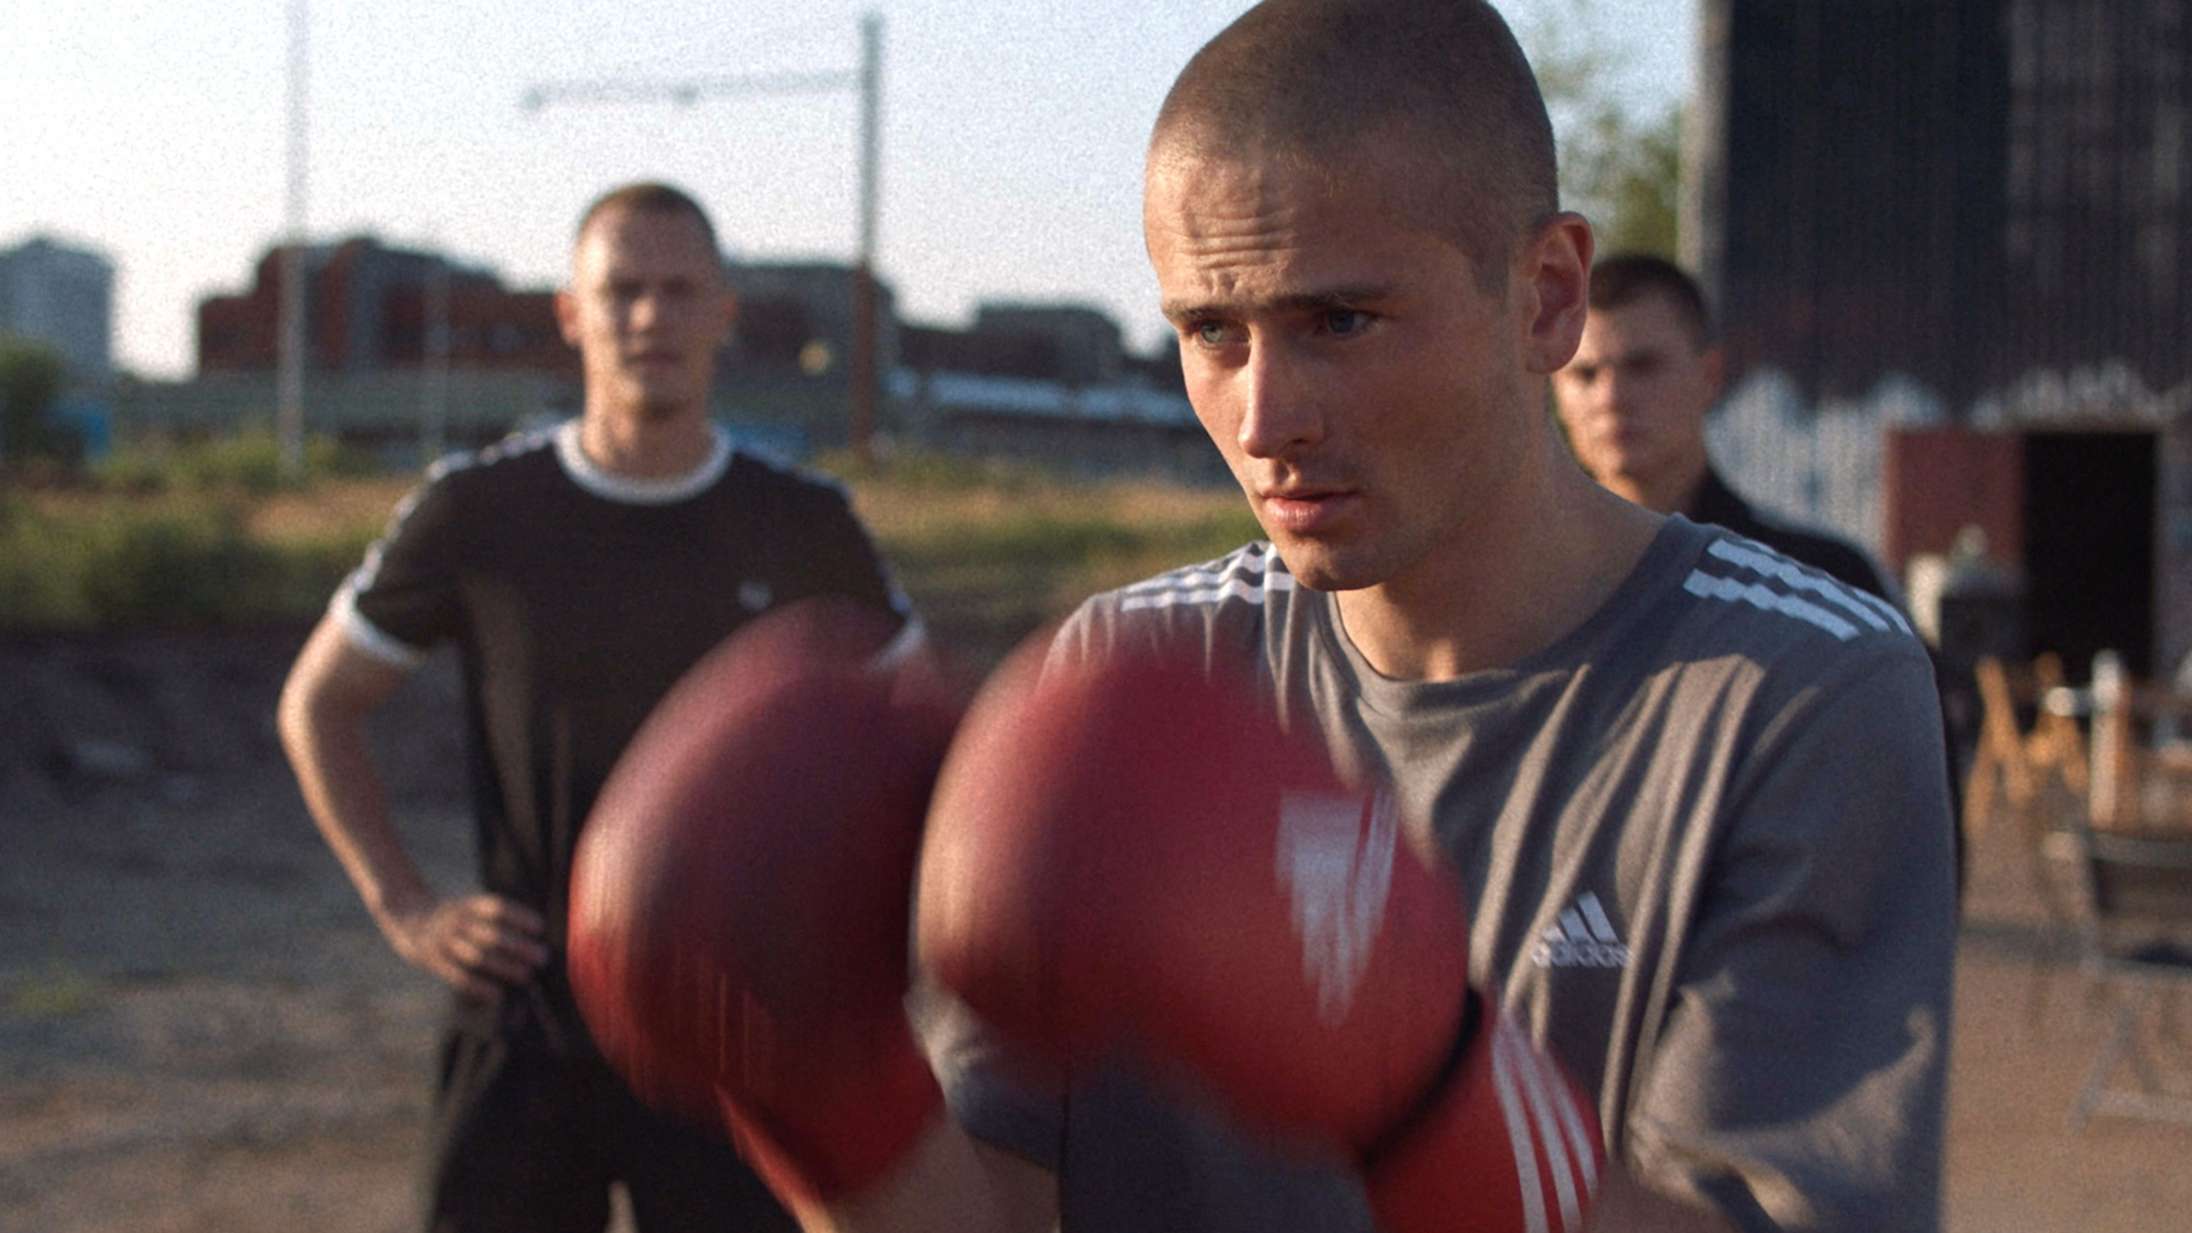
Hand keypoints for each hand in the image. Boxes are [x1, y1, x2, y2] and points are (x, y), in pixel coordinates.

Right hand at [383, 892, 549, 1001]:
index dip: (519, 916)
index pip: (496, 908)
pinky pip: (458, 976)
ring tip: (526, 975)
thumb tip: (532, 936)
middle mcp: (456, 921)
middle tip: (543, 956)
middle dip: (518, 947)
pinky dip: (479, 986)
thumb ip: (493, 920)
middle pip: (491, 935)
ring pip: (477, 956)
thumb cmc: (454, 918)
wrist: (407, 918)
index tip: (540, 927)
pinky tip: (497, 994)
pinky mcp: (433, 961)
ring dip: (504, 967)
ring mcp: (443, 941)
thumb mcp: (470, 908)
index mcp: (468, 905)